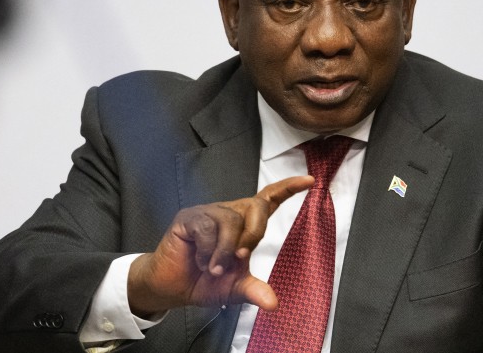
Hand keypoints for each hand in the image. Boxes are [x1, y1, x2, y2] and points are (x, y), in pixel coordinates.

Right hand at [127, 175, 313, 317]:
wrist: (172, 288)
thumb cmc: (204, 281)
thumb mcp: (234, 289)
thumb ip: (254, 291)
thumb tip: (272, 302)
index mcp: (244, 224)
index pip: (269, 199)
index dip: (288, 188)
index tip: (310, 181)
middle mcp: (228, 213)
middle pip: (255, 206)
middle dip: (254, 233)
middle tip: (240, 257)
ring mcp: (208, 212)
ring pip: (230, 220)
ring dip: (225, 251)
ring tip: (214, 268)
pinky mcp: (189, 217)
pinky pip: (207, 228)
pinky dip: (208, 251)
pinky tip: (202, 261)